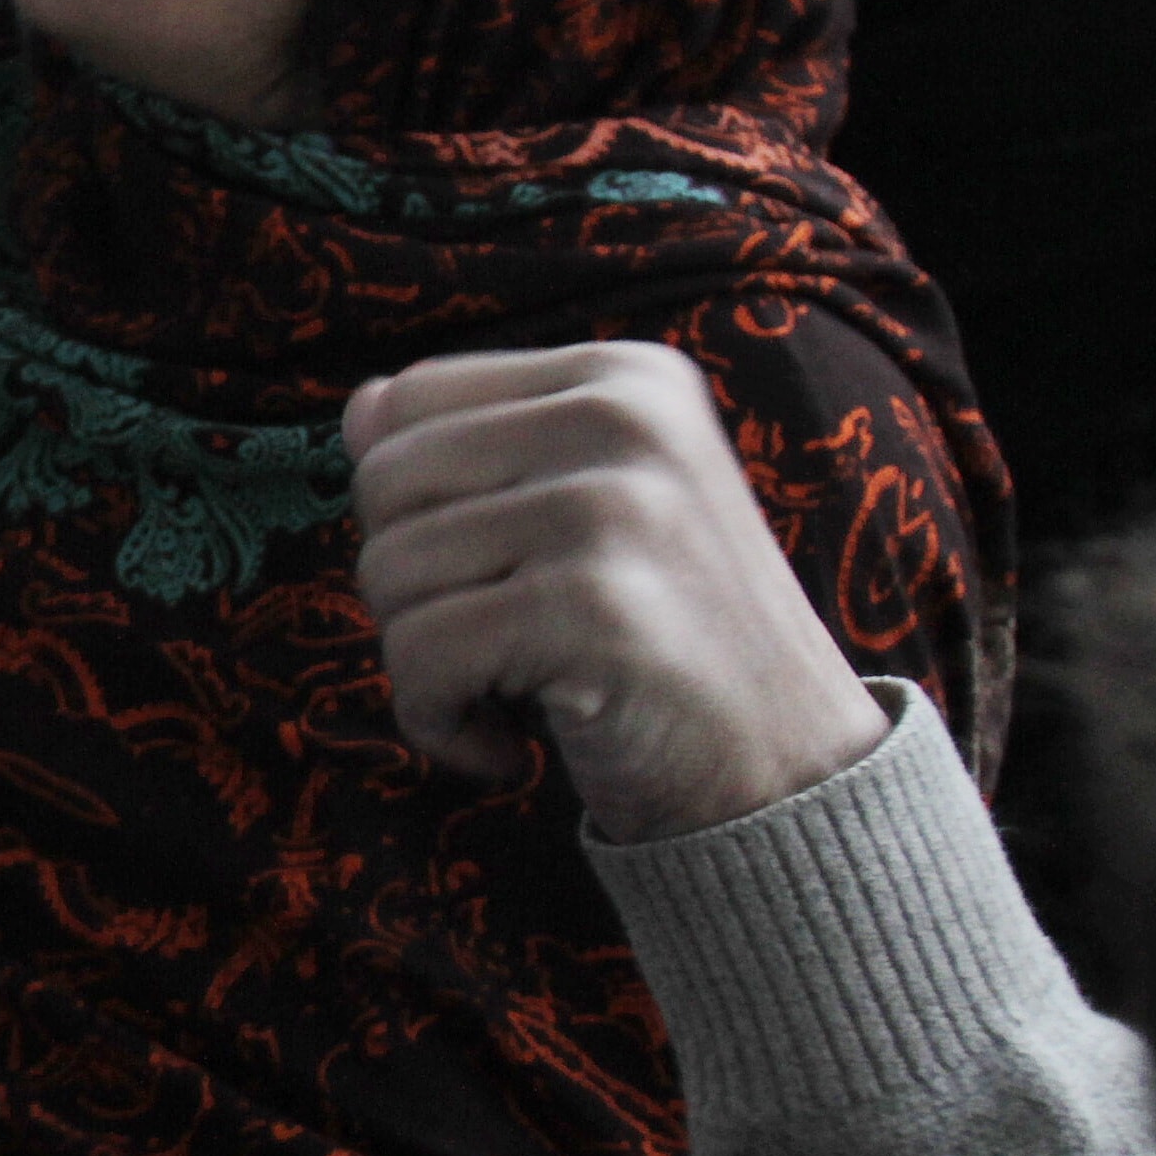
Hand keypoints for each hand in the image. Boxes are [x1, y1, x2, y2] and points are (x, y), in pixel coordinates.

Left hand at [345, 343, 892, 844]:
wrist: (793, 779)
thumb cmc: (668, 647)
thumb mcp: (594, 514)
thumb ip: (481, 450)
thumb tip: (362, 409)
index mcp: (626, 377)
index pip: (412, 397)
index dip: (413, 504)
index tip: (491, 573)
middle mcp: (623, 419)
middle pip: (385, 481)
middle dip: (410, 586)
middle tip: (497, 645)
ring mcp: (609, 509)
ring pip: (388, 571)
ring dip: (426, 667)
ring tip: (517, 693)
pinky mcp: (589, 608)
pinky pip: (418, 656)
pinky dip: (439, 725)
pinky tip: (514, 749)